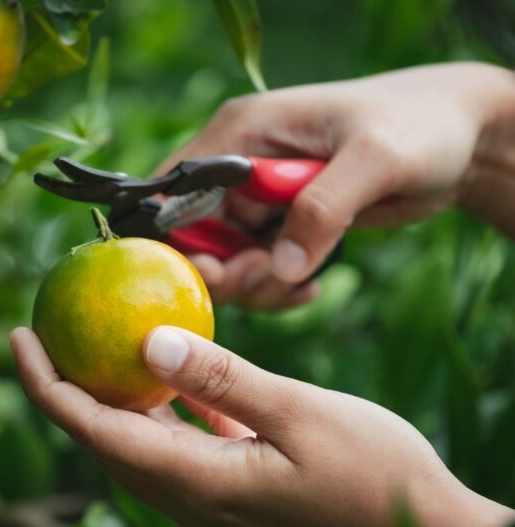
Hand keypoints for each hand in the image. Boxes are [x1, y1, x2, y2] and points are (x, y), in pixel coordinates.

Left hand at [10, 326, 514, 526]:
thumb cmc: (370, 474)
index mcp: (197, 483)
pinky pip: (179, 445)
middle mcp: (191, 501)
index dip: (50, 386)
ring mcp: (211, 502)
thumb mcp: (297, 411)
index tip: (24, 337)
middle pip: (105, 439)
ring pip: (140, 442)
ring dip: (114, 396)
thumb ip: (220, 379)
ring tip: (100, 347)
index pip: (95, 431)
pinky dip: (164, 408)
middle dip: (68, 387)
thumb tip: (148, 340)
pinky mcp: (233, 492)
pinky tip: (171, 375)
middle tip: (52, 331)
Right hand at [160, 62, 514, 300]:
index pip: (176, 189)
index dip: (182, 238)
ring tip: (304, 282)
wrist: (457, 141)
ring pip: (227, 264)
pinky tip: (311, 289)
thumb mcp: (375, 158)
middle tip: (273, 277)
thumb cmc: (419, 126)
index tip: (218, 273)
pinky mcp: (282, 228)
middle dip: (229, 271)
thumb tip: (280, 267)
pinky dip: (277, 290)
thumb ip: (323, 208)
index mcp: (242, 133)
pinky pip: (258, 274)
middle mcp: (240, 169)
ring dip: (257, 286)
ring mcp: (260, 202)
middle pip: (196, 238)